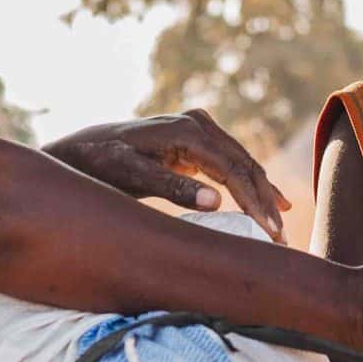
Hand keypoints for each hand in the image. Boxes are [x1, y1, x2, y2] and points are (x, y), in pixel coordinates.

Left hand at [46, 111, 291, 237]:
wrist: (82, 149)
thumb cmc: (101, 165)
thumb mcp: (131, 176)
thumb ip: (172, 187)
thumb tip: (216, 201)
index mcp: (186, 131)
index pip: (232, 169)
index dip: (253, 201)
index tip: (269, 231)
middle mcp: (197, 123)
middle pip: (244, 165)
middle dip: (264, 201)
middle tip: (280, 238)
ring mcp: (199, 128)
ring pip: (242, 164)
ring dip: (262, 195)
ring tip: (280, 227)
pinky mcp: (197, 140)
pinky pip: (231, 164)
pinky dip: (250, 185)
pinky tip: (272, 203)